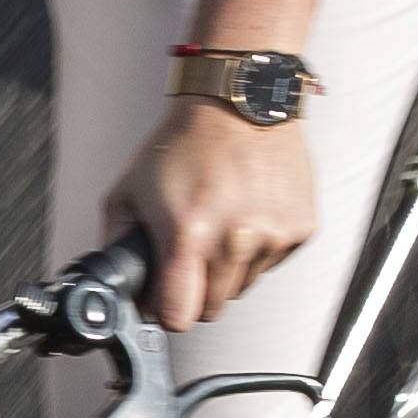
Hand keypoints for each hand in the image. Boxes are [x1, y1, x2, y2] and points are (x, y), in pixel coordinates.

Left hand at [105, 95, 315, 334]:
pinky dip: (258, 248)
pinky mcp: (300, 227)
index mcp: (188, 233)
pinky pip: (272, 263)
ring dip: (228, 268)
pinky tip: (247, 213)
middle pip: (213, 307)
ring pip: (243, 286)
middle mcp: (235, 237)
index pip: (180, 316)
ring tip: (220, 223)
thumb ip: (117, 243)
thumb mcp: (129, 189)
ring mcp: (272, 234)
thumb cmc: (184, 142)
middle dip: (196, 289)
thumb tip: (124, 289)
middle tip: (191, 251)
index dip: (168, 313)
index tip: (166, 301)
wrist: (238, 100)